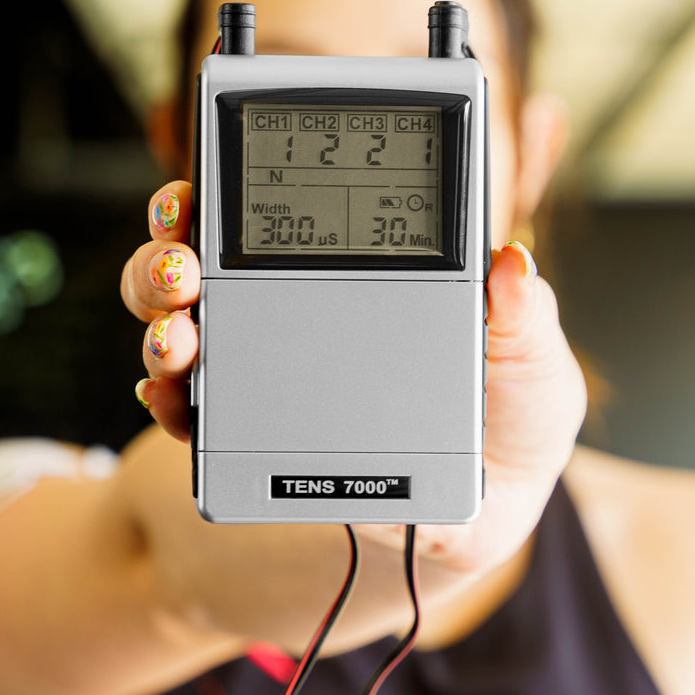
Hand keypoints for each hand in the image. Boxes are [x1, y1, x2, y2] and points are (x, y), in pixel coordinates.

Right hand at [121, 181, 587, 576]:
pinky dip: (168, 404)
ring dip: (162, 326)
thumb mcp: (533, 357)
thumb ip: (524, 315)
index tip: (198, 191)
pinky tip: (168, 397)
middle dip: (168, 256)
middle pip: (204, 266)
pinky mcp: (262, 441)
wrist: (495, 502)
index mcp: (356, 272)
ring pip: (186, 332)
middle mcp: (297, 313)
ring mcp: (273, 376)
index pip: (278, 216)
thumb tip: (510, 265)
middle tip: (182, 266)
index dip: (222, 196)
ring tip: (179, 338)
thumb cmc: (512, 414)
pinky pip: (196, 417)